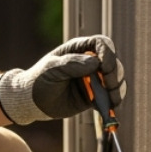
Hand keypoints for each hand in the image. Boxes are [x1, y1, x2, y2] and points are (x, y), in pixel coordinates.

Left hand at [0, 35, 125, 125]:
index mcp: (79, 49)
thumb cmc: (39, 80)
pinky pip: (111, 96)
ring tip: (111, 100)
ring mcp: (94, 79)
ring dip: (117, 89)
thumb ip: (72, 64)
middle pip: (113, 62)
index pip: (102, 44)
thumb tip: (95, 63)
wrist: (32, 102)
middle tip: (108, 86)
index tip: (105, 67)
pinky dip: (113, 101)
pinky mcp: (95, 95)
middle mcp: (90, 62)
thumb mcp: (52, 69)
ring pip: (115, 80)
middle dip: (114, 74)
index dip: (108, 53)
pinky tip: (108, 107)